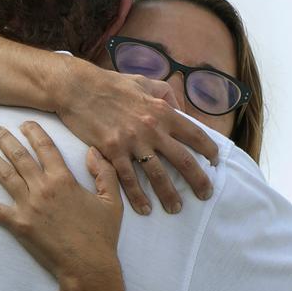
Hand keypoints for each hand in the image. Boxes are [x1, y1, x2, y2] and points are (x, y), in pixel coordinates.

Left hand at [0, 122, 122, 283]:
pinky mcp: (18, 225)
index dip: (34, 133)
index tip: (24, 124)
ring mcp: (29, 206)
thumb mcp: (112, 201)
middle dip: (4, 140)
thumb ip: (104, 173)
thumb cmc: (101, 235)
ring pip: (5, 176)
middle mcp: (43, 188)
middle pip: (19, 156)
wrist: (88, 266)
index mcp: (64, 179)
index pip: (45, 147)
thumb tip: (93, 151)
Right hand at [52, 58, 218, 214]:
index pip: (195, 134)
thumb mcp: (144, 81)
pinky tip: (145, 209)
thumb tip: (181, 110)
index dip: (209, 150)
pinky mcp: (112, 152)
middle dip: (199, 180)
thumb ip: (166, 94)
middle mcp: (152, 128)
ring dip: (170, 195)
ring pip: (158, 175)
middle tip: (206, 194)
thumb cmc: (110, 83)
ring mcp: (132, 142)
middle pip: (184, 160)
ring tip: (176, 208)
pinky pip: (128, 179)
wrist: (77, 88)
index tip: (214, 162)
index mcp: (162, 110)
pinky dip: (138, 197)